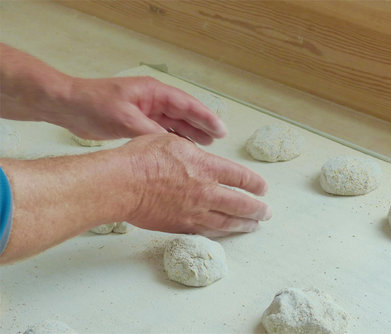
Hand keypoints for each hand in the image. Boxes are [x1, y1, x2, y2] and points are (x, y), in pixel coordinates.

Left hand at [0, 43, 225, 144]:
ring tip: (206, 146)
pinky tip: (181, 149)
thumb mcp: (125, 119)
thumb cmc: (94, 105)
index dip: (205, 117)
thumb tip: (173, 146)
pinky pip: (161, 132)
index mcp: (154, 92)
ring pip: (174, 123)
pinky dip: (172, 140)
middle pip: (184, 114)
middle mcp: (153, 101)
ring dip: (189, 134)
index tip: (220, 129)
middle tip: (218, 139)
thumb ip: (150, 131)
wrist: (68, 106)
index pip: (186, 104)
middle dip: (201, 126)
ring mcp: (146, 112)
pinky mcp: (137, 123)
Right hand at [121, 134, 270, 236]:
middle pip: (241, 204)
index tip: (263, 188)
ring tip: (254, 226)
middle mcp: (206, 191)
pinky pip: (206, 231)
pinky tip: (224, 234)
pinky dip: (219, 233)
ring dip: (244, 225)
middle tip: (266, 213)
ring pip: (227, 222)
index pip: (241, 178)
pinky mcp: (180, 226)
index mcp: (206, 167)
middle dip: (257, 209)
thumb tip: (199, 159)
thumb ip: (192, 152)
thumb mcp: (171, 141)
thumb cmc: (142, 158)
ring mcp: (194, 211)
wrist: (122, 183)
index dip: (256, 184)